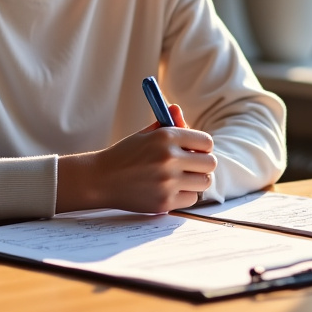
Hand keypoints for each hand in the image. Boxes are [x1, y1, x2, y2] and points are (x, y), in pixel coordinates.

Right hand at [57, 105, 216, 213]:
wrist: (101, 179)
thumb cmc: (125, 155)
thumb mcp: (145, 134)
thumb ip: (167, 123)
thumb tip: (178, 110)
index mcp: (166, 136)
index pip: (206, 142)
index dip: (202, 148)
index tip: (195, 152)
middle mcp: (169, 157)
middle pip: (210, 163)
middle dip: (202, 165)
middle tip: (191, 167)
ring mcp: (168, 181)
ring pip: (204, 182)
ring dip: (195, 181)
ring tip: (180, 178)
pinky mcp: (165, 202)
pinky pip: (192, 199)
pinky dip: (184, 195)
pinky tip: (170, 190)